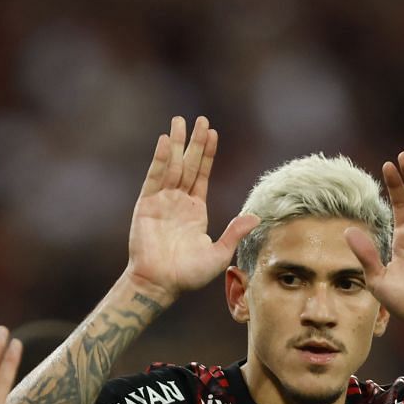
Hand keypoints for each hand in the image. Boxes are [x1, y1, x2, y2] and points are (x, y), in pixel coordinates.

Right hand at [125, 116, 257, 304]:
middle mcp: (178, 202)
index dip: (207, 154)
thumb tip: (256, 217)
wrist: (160, 284)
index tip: (212, 133)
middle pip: (188, 164)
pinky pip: (155, 178)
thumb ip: (234, 233)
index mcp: (195, 210)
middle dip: (194, 142)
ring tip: (179, 121)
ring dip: (176, 144)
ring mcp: (161, 201)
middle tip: (200, 119)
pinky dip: (160, 160)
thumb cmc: (188, 275)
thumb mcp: (218, 254)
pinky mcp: (146, 205)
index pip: (202, 175)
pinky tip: (166, 142)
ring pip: (172, 166)